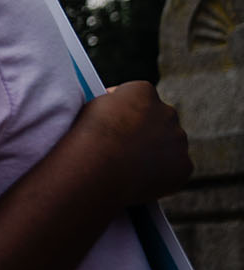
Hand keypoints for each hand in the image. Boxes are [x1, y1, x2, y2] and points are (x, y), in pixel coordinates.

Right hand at [79, 81, 192, 204]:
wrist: (94, 170)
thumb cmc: (86, 139)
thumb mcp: (92, 108)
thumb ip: (113, 104)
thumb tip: (117, 112)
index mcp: (143, 91)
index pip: (140, 96)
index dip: (127, 109)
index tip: (116, 120)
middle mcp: (166, 111)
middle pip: (161, 118)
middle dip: (148, 129)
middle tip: (127, 145)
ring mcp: (178, 140)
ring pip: (170, 144)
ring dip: (157, 151)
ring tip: (131, 165)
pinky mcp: (184, 166)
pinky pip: (176, 168)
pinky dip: (163, 173)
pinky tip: (141, 178)